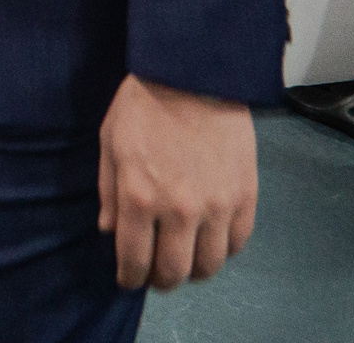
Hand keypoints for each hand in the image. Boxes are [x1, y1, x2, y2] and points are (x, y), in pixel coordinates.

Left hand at [96, 74, 257, 291]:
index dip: (130, 278)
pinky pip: (237, 242)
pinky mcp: (245, 195)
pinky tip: (211, 240)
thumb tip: (109, 233)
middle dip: (161, 280)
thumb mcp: (110, 143)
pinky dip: (223, 249)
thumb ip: (108, 193)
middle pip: (174, 272)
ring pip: (209, 265)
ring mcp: (217, 205)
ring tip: (186, 258)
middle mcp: (179, 210)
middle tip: (157, 274)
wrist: (193, 73)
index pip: (134, 261)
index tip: (129, 278)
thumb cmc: (143, 104)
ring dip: (194, 269)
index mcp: (140, 197)